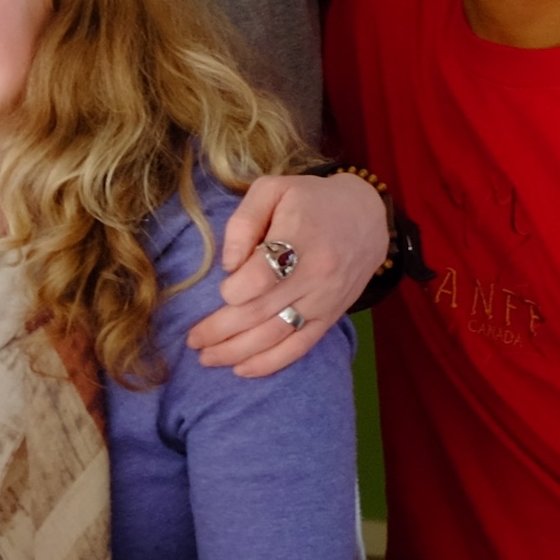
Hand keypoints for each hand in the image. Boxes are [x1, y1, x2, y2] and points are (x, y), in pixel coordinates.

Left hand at [186, 171, 383, 376]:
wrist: (366, 218)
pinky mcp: (330, 317)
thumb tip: (227, 265)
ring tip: (207, 357)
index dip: (234, 289)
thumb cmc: (310, 200)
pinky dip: (269, 363)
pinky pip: (299, 347)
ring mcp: (324, 301)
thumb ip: (243, 221)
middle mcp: (315, 275)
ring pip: (276, 336)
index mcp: (299, 239)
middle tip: (193, 340)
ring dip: (237, 352)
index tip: (221, 290)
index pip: (261, 276)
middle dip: (220, 330)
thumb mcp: (273, 189)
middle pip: (261, 312)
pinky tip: (242, 369)